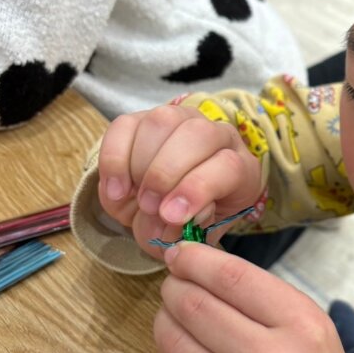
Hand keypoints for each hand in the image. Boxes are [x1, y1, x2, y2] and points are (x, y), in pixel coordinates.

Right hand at [97, 105, 261, 256]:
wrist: (179, 200)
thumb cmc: (195, 218)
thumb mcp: (202, 232)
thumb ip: (188, 230)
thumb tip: (166, 220)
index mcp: (240, 167)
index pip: (227, 167)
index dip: (197, 190)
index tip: (171, 216)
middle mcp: (216, 135)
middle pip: (196, 134)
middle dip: (165, 173)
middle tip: (149, 206)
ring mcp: (180, 120)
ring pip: (161, 123)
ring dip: (140, 164)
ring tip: (131, 196)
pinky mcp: (143, 120)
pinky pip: (124, 126)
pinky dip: (114, 158)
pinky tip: (116, 188)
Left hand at [154, 241, 353, 352]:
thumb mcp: (308, 323)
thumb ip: (256, 293)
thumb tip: (193, 264)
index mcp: (300, 326)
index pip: (232, 278)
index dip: (196, 259)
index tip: (180, 253)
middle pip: (195, 305)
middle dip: (175, 286)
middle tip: (173, 284)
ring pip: (173, 340)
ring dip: (165, 318)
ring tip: (173, 314)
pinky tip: (180, 350)